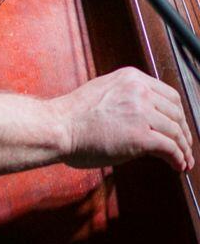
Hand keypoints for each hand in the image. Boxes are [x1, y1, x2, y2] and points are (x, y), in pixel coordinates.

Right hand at [56, 67, 193, 172]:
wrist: (58, 127)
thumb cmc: (73, 115)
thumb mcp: (104, 92)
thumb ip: (127, 98)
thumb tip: (146, 117)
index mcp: (131, 78)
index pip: (169, 95)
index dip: (178, 115)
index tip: (179, 128)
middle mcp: (139, 91)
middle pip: (176, 113)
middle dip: (184, 133)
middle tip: (185, 147)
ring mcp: (141, 112)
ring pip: (176, 132)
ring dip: (183, 149)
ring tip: (184, 161)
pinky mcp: (140, 136)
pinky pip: (170, 148)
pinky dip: (178, 159)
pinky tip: (177, 166)